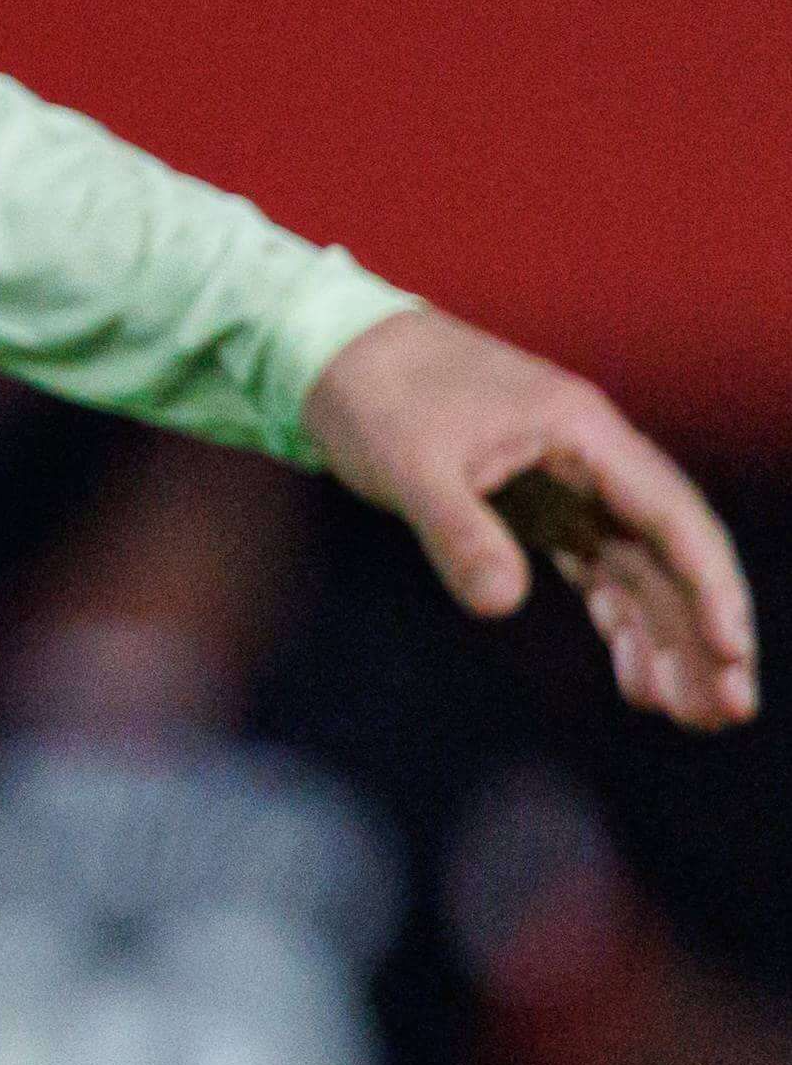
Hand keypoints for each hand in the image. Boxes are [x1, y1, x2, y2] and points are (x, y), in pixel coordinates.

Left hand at [314, 303, 757, 727]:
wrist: (331, 350)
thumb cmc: (373, 393)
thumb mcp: (407, 462)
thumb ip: (458, 530)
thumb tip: (498, 604)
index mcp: (582, 433)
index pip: (673, 518)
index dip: (711, 589)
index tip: (734, 653)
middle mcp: (593, 459)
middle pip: (671, 555)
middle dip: (703, 633)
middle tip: (724, 711)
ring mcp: (571, 484)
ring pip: (641, 570)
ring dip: (668, 638)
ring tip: (688, 714)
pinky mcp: (539, 506)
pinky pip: (600, 572)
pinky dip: (619, 622)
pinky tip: (636, 678)